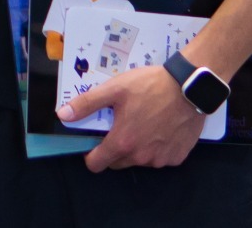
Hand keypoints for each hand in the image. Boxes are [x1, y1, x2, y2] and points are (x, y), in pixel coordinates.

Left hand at [58, 64, 206, 172]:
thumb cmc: (149, 86)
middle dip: (114, 149)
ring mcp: (161, 160)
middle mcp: (141, 157)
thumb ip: (86, 104)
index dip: (91, 154)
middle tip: (120, 126)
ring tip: (142, 123)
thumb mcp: (114, 89)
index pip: (96, 164)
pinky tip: (160, 128)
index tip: (94, 141)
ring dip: (136, 148)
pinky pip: (159, 158)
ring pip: (139, 161)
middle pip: (117, 163)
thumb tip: (62, 115)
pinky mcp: (178, 157)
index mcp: (122, 143)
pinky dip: (156, 148)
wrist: (189, 88)